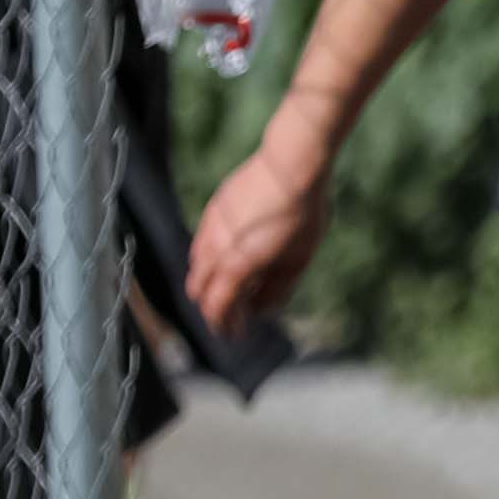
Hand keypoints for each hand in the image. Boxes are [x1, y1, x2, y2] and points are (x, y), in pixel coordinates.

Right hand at [186, 135, 330, 332]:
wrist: (290, 164)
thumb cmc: (302, 214)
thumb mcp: (299, 259)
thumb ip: (278, 288)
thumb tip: (263, 309)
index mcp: (236, 266)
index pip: (217, 307)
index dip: (224, 325)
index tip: (235, 334)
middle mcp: (215, 248)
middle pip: (199, 290)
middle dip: (213, 308)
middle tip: (232, 317)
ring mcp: (210, 227)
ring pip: (196, 266)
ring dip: (209, 284)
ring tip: (232, 289)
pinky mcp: (213, 210)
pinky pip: (201, 244)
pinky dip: (209, 260)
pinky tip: (230, 258)